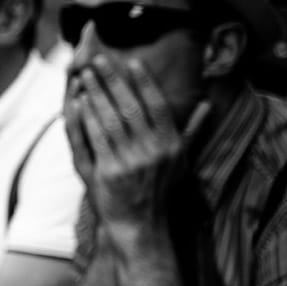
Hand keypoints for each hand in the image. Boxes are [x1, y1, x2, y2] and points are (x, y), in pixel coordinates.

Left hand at [65, 55, 210, 235]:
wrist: (140, 225)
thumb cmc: (159, 189)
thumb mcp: (181, 161)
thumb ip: (192, 131)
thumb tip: (208, 104)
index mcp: (171, 144)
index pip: (158, 105)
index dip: (145, 82)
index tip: (133, 62)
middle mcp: (153, 151)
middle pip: (131, 107)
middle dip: (114, 81)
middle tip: (100, 60)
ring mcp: (130, 162)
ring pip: (110, 119)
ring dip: (96, 94)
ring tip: (85, 75)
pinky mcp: (108, 172)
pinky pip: (94, 138)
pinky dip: (85, 117)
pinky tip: (78, 102)